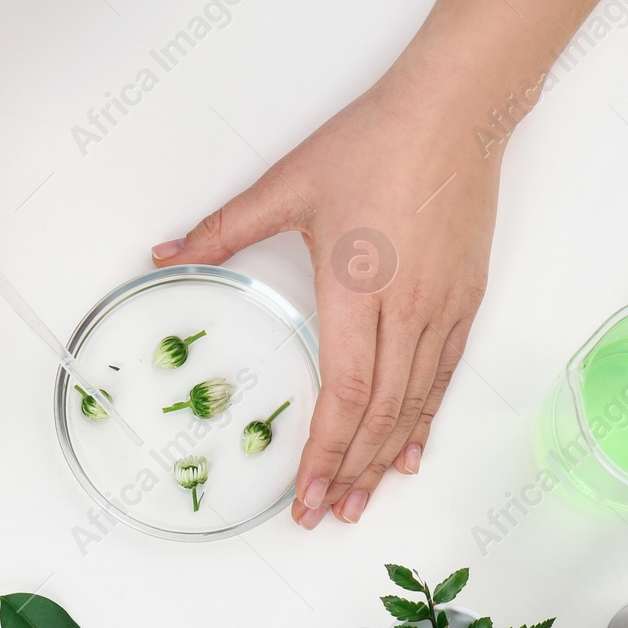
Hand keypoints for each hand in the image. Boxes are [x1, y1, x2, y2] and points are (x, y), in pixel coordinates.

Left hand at [151, 71, 501, 527]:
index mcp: (357, 289)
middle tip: (329, 517)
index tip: (307, 497)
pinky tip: (410, 452)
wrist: (456, 110)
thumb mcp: (286, 184)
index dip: (326, 454)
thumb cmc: (373, 142)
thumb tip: (163, 252)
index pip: (344, 394)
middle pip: (379, 414)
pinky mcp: (464, 301)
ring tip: (364, 501)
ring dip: (386, 458)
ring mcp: (441, 309)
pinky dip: (424, 421)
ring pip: (413, 404)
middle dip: (352, 472)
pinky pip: (443, 378)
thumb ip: (222, 230)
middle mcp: (404, 311)